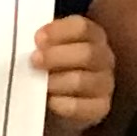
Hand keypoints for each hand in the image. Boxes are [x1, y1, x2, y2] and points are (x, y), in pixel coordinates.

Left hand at [32, 12, 115, 128]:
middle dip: (56, 56)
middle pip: (86, 53)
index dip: (59, 31)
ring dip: (56, 81)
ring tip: (39, 83)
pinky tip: (49, 101)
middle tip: (34, 60)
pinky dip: (60, 104)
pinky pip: (79, 107)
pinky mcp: (100, 108)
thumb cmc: (54, 66)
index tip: (37, 38)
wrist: (61, 100)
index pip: (82, 27)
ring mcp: (105, 84)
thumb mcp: (51, 47)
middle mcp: (104, 58)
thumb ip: (44, 42)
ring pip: (81, 81)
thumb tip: (31, 42)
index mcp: (93, 35)